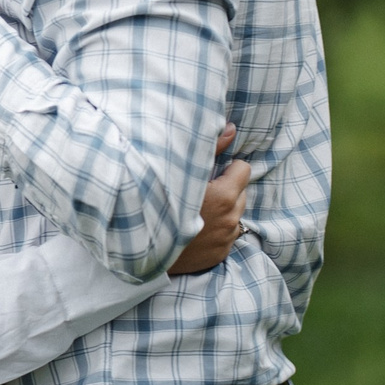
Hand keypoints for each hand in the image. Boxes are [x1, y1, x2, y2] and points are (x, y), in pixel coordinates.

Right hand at [170, 130, 251, 274]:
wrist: (140, 246)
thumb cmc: (158, 200)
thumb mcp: (182, 171)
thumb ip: (211, 149)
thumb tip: (232, 129)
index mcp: (223, 197)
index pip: (243, 169)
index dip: (227, 167)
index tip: (210, 171)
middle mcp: (230, 220)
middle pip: (241, 192)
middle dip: (226, 187)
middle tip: (201, 189)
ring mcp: (225, 240)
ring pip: (235, 214)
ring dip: (223, 208)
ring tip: (197, 208)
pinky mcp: (219, 255)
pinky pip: (226, 235)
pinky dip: (216, 228)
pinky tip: (196, 227)